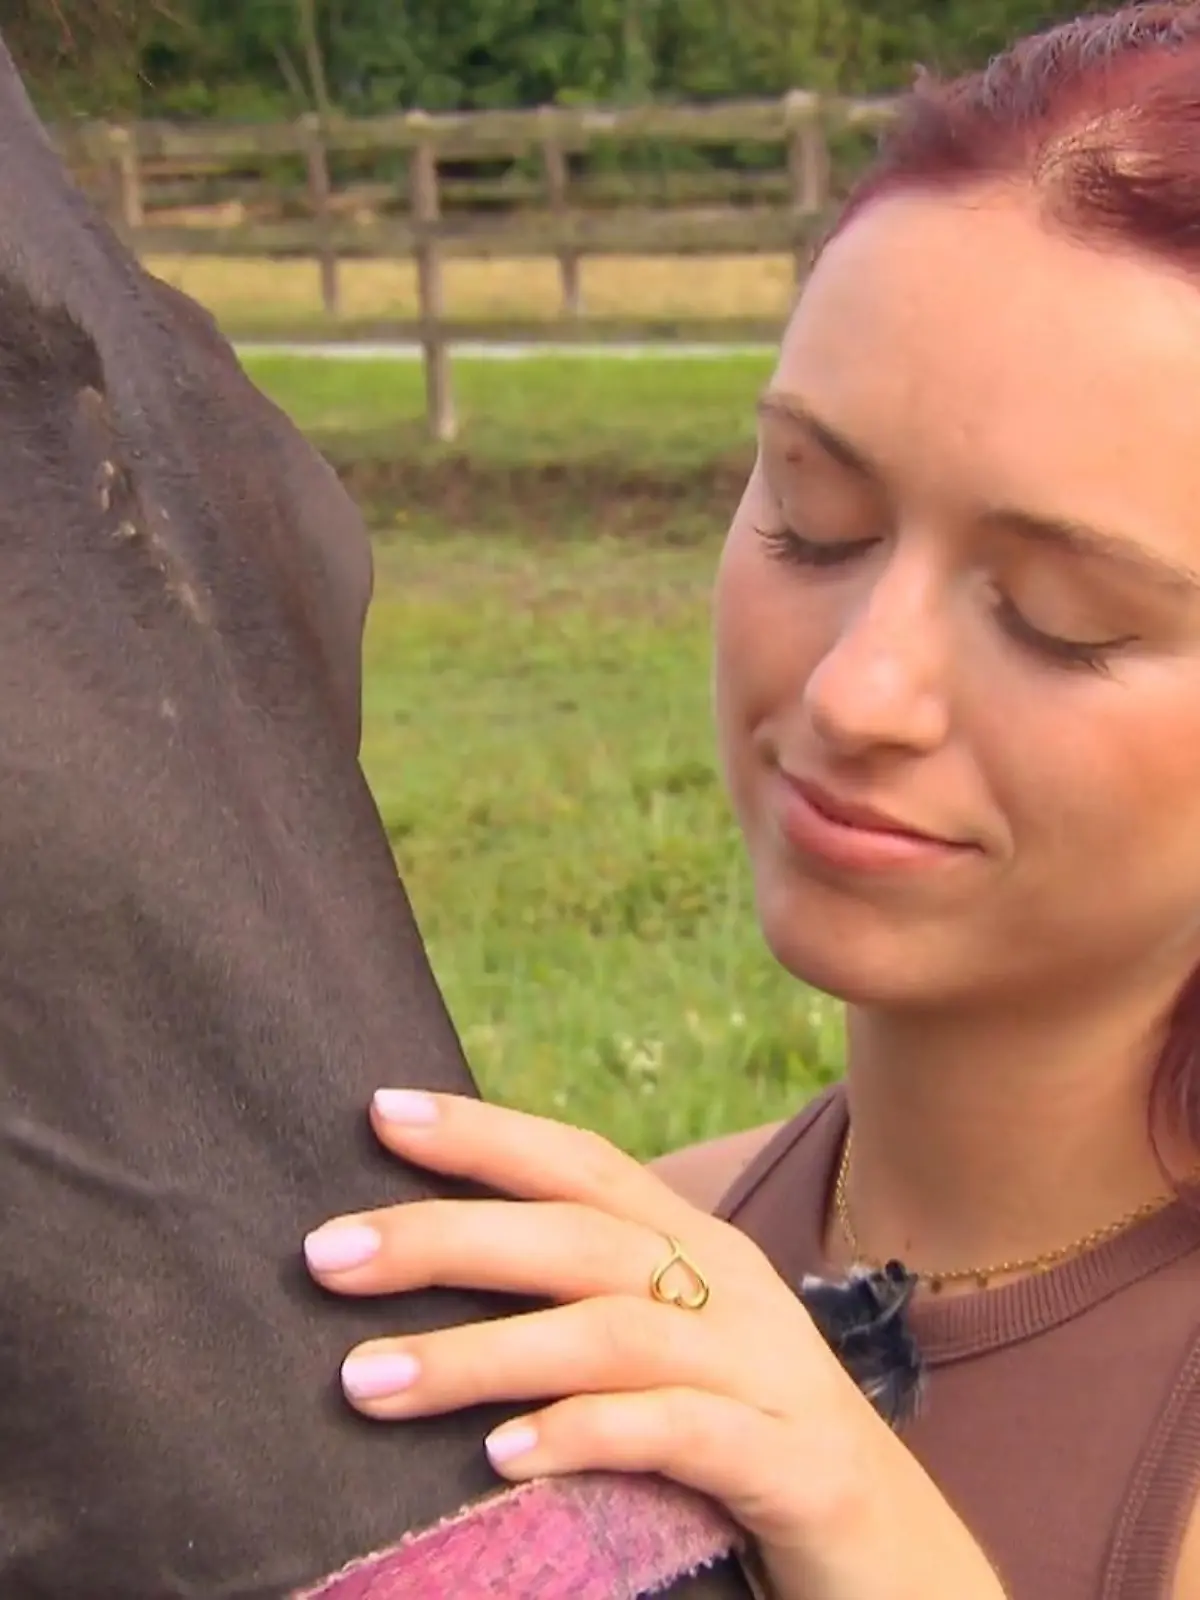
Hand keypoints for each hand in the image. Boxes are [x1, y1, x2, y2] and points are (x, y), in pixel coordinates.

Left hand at [302, 1091, 1005, 1599]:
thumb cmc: (750, 1442)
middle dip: (447, 1236)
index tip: (379, 1111)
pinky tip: (500, 1458)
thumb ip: (586, 1307)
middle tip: (326, 1255)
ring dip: (481, 1352)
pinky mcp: (789, 1460)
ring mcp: (764, 1368)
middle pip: (578, 1235)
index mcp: (696, 1247)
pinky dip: (584, 1432)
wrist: (901, 1562)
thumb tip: (432, 1290)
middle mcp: (729, 1287)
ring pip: (611, 1330)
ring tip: (366, 1380)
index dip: (485, 1133)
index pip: (581, 1163)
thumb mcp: (671, 1355)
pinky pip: (677, 1431)